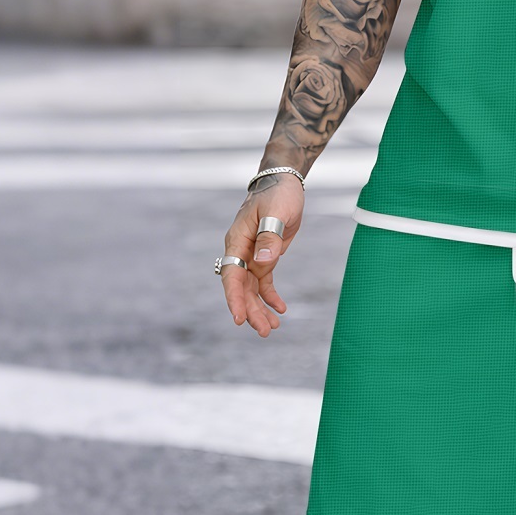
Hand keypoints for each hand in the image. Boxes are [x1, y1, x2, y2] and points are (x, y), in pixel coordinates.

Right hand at [218, 174, 304, 336]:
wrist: (283, 182)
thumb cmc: (279, 194)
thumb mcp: (277, 212)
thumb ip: (269, 237)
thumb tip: (261, 262)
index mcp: (237, 240)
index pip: (232, 274)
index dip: (234, 298)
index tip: (239, 319)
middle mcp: (240, 250)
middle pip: (241, 287)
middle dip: (250, 310)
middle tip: (264, 332)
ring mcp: (251, 254)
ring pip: (251, 288)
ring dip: (259, 308)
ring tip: (271, 328)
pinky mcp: (264, 255)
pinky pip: (263, 281)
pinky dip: (270, 296)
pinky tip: (280, 310)